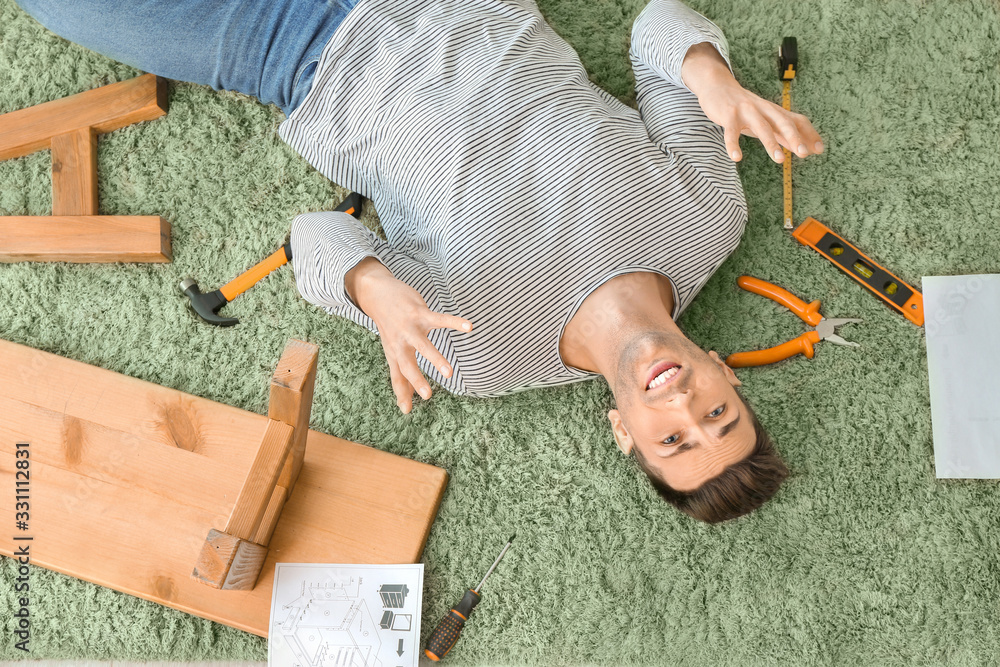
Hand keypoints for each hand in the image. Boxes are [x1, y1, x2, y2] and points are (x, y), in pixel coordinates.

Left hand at [346, 257, 472, 412]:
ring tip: (449, 373)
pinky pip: (440, 319)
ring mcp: (409, 327)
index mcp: (394, 354)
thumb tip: (404, 405)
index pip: (397, 376)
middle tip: (427, 395)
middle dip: (416, 379)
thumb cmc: (389, 327)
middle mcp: (400, 343)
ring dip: (436, 359)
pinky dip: (455, 322)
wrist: (376, 294)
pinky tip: (469, 327)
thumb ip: (401, 377)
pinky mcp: (419, 313)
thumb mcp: (392, 351)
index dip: (401, 393)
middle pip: (407, 364)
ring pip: (423, 345)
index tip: (407, 410)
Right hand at [696, 78, 824, 162]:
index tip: (819, 150)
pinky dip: (733, 145)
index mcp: (775, 112)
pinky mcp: (728, 115)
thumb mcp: (767, 119)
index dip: (809, 134)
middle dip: (795, 137)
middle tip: (804, 154)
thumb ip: (784, 133)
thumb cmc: (745, 109)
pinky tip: (736, 157)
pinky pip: (731, 132)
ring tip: (779, 160)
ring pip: (762, 127)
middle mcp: (764, 110)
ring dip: (771, 143)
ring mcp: (746, 111)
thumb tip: (808, 149)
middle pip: (783, 122)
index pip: (797, 121)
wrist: (718, 87)